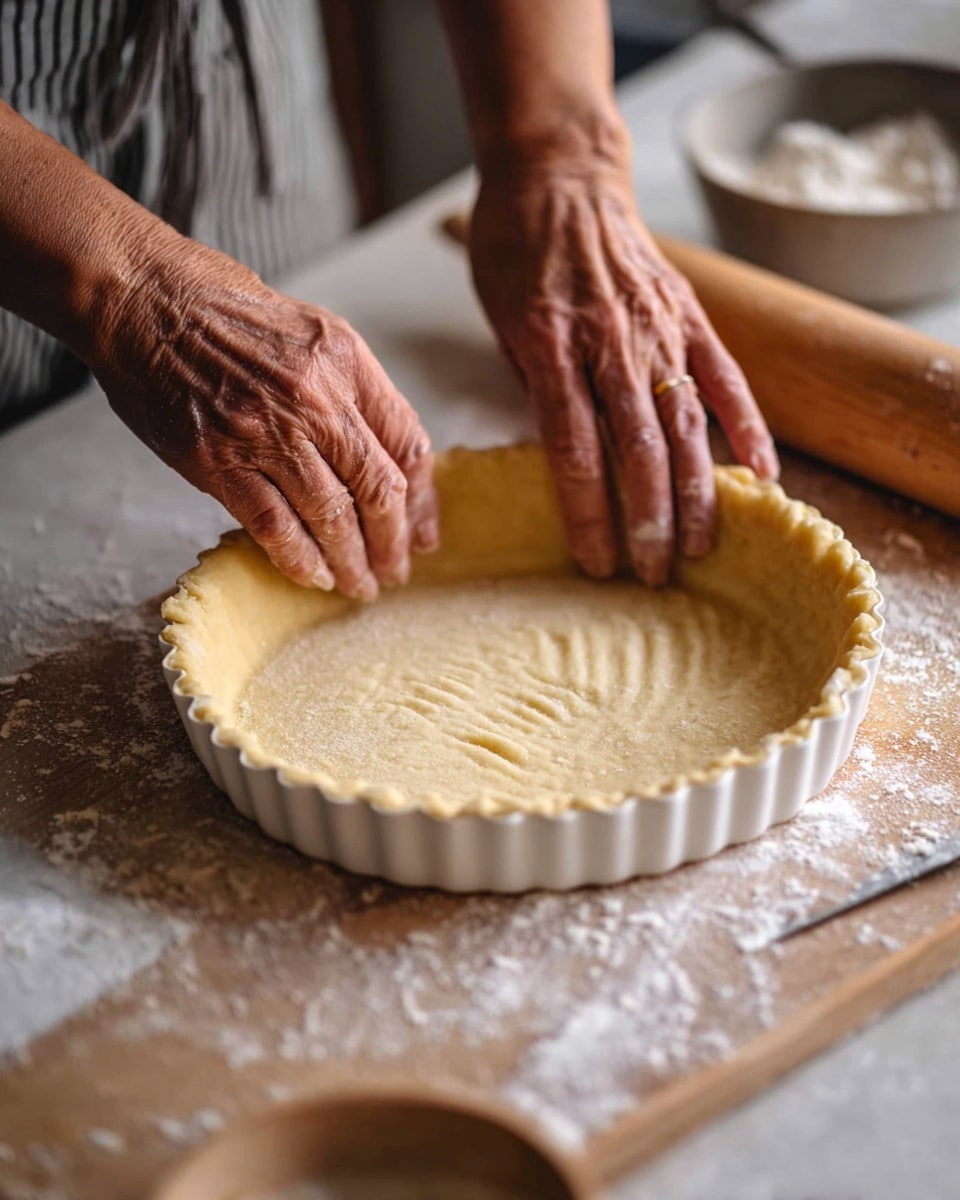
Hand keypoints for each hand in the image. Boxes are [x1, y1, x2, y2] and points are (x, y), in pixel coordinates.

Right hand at [91, 236, 438, 599]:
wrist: (141, 298)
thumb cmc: (222, 308)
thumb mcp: (310, 330)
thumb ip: (349, 390)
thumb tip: (382, 458)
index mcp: (346, 361)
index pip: (406, 443)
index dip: (422, 499)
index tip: (424, 532)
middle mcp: (315, 399)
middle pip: (377, 489)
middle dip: (393, 542)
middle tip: (397, 571)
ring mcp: (266, 433)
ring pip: (330, 517)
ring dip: (351, 561)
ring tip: (360, 585)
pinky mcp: (218, 462)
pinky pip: (274, 527)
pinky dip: (300, 559)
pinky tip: (315, 576)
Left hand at [469, 152, 778, 585]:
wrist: (561, 172)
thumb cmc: (516, 248)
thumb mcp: (499, 320)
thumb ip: (532, 388)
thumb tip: (560, 456)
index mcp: (551, 347)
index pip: (575, 449)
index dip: (588, 513)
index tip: (596, 561)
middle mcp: (610, 343)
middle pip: (637, 449)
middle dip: (647, 519)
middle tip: (652, 574)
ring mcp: (657, 330)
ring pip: (685, 425)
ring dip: (696, 492)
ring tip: (701, 545)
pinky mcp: (690, 317)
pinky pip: (727, 380)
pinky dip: (749, 430)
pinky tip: (762, 477)